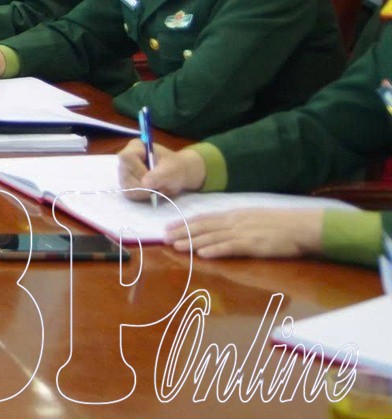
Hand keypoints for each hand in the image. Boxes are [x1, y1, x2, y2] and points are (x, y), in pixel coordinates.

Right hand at [117, 140, 205, 196]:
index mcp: (136, 147)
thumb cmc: (175, 167)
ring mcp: (124, 171)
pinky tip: (151, 191)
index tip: (152, 180)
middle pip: (125, 174)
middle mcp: (126, 158)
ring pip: (126, 186)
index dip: (137, 170)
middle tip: (158, 187)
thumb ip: (159, 175)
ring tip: (157, 188)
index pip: (127, 157)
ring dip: (143, 192)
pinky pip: (129, 193)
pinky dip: (142, 196)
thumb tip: (145, 184)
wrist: (177, 174)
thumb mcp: (172, 169)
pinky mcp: (126, 183)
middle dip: (143, 185)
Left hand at [166, 208, 324, 258]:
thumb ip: (238, 223)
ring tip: (175, 247)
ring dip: (192, 242)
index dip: (185, 223)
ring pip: (212, 238)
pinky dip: (215, 250)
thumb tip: (221, 228)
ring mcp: (245, 233)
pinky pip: (231, 248)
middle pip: (203, 227)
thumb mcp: (255, 218)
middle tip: (163, 238)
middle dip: (182, 233)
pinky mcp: (255, 245)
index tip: (168, 227)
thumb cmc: (282, 224)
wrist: (305, 226)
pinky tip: (202, 254)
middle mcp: (236, 221)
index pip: (204, 218)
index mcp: (236, 215)